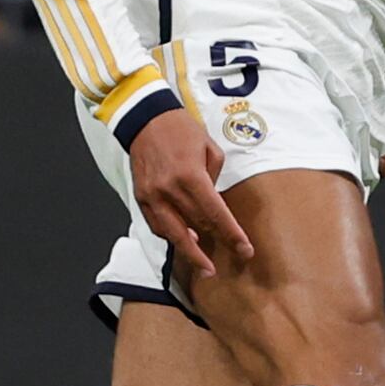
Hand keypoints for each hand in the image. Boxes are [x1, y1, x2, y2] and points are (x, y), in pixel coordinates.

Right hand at [128, 110, 252, 282]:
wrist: (146, 120)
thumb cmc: (182, 131)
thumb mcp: (210, 149)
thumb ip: (215, 179)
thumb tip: (215, 202)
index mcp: (190, 177)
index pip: (215, 214)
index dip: (231, 235)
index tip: (244, 250)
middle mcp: (168, 190)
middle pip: (195, 227)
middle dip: (212, 248)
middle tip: (227, 263)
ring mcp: (151, 196)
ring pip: (171, 233)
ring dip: (188, 251)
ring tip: (203, 265)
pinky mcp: (140, 197)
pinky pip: (156, 224)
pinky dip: (169, 235)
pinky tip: (182, 242)